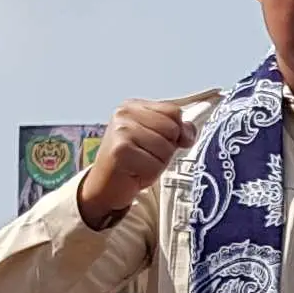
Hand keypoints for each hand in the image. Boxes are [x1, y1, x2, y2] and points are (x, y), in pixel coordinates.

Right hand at [80, 98, 201, 223]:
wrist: (105, 186)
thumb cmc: (132, 162)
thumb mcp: (156, 139)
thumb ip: (176, 130)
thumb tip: (189, 133)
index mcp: (132, 106)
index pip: (173, 111)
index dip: (177, 131)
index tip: (161, 142)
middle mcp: (124, 114)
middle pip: (172, 129)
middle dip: (166, 149)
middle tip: (145, 156)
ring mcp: (121, 131)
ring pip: (166, 149)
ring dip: (158, 164)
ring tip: (140, 165)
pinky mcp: (121, 151)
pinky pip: (156, 165)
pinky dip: (150, 175)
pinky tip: (135, 173)